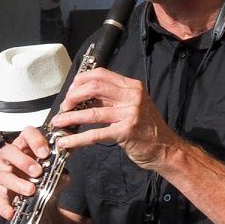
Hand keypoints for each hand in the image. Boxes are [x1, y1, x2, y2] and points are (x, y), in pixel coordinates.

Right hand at [0, 127, 55, 221]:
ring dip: (16, 183)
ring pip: (2, 175)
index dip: (35, 141)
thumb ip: (57, 170)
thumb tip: (64, 175)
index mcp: (23, 146)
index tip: (45, 153)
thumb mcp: (51, 171)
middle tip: (37, 172)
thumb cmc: (39, 177)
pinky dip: (3, 206)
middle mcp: (7, 157)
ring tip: (30, 191)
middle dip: (23, 161)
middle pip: (8, 152)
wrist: (33, 198)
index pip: (26, 134)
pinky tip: (10, 212)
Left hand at [45, 68, 176, 169]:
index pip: (100, 74)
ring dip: (70, 117)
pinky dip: (77, 139)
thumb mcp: (133, 105)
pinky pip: (95, 134)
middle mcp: (132, 97)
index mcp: (132, 87)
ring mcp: (130, 114)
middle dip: (73, 96)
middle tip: (64, 106)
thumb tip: (83, 95)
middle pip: (94, 87)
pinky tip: (66, 142)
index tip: (70, 91)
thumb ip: (113, 98)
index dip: (80, 80)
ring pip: (92, 112)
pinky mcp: (126, 132)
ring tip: (58, 122)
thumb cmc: (147, 128)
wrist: (166, 149)